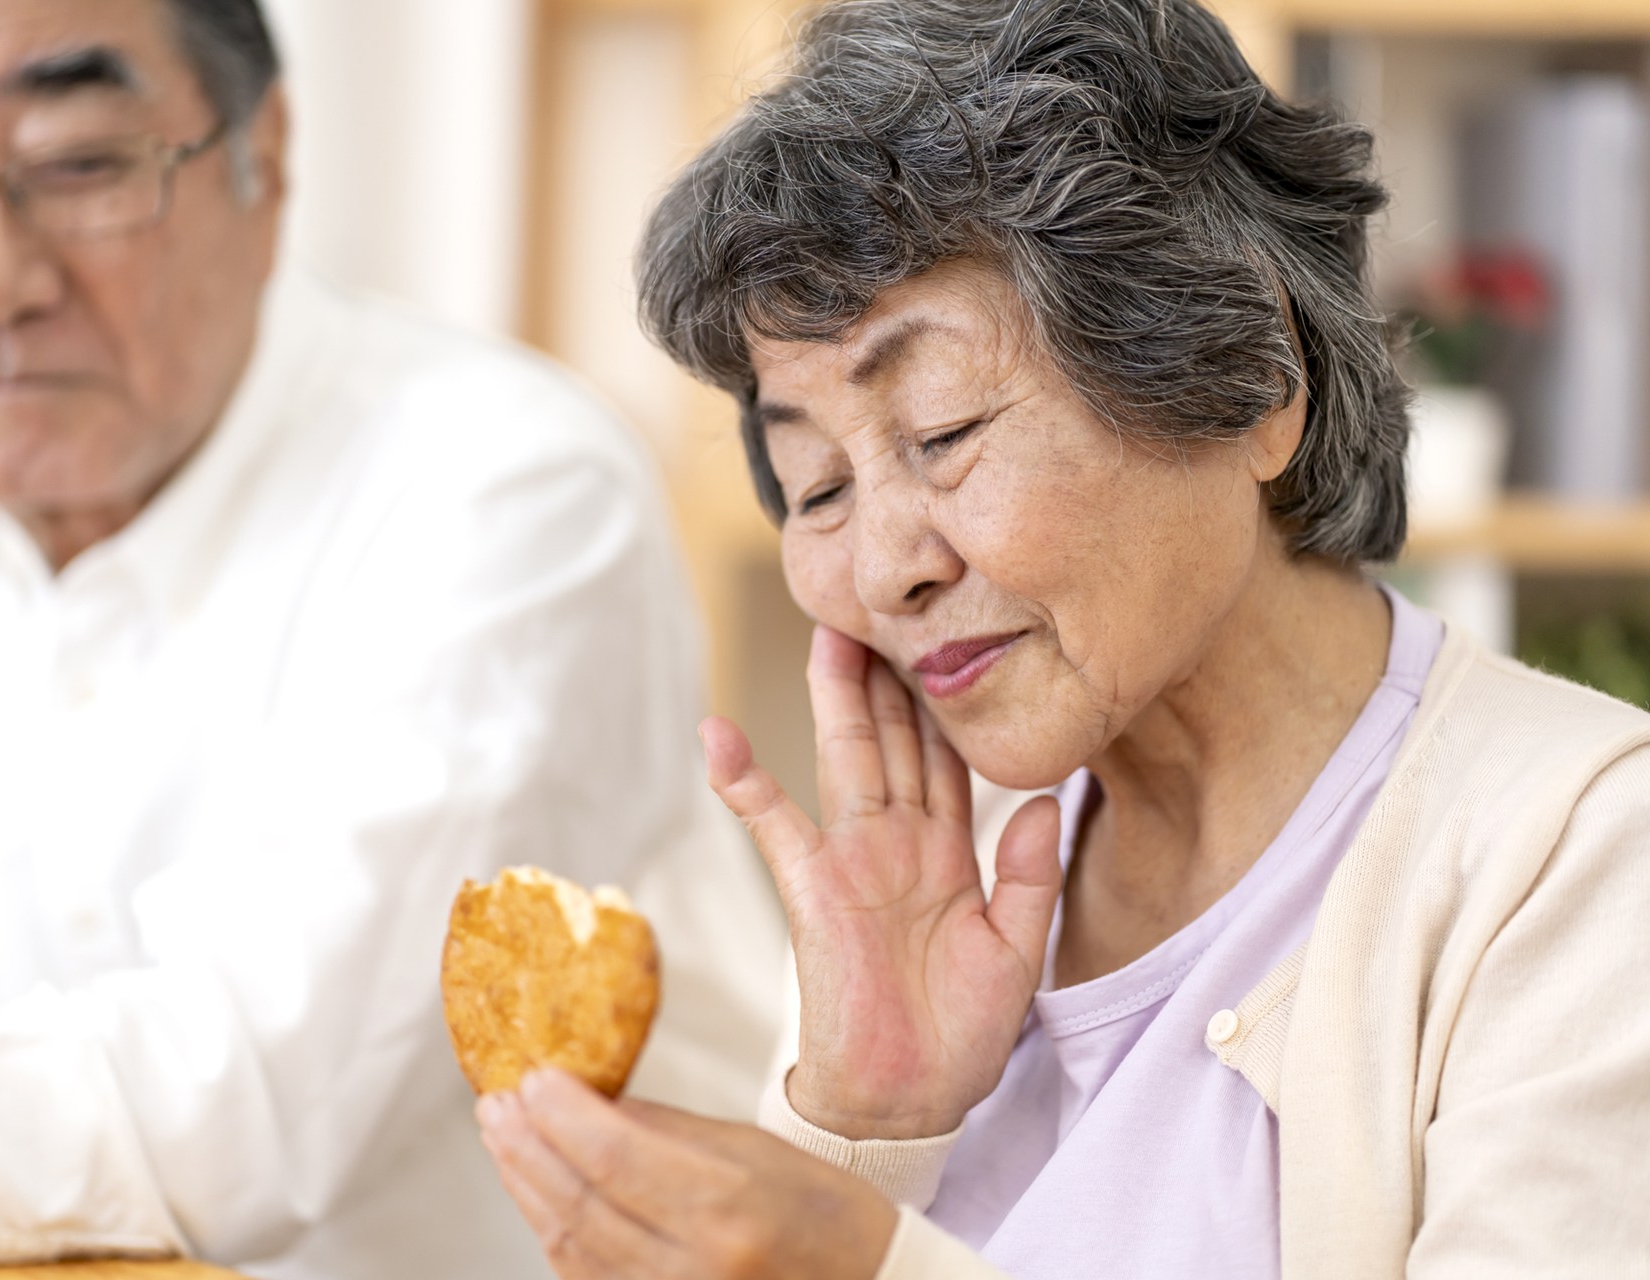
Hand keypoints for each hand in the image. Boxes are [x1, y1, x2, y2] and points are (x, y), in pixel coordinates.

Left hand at [479, 1069, 898, 1279]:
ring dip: (528, 1188)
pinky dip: (555, 1236)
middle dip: (528, 1148)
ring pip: (571, 1247)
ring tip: (504, 1138)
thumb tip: (593, 1103)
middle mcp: (696, 1267)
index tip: (533, 1077)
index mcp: (728, 1209)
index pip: (617, 1156)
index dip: (563, 1115)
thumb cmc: (829, 1217)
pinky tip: (538, 1196)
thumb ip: (668, 1129)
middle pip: (581, 1203)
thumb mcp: (758, 1149)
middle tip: (498, 1103)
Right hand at [704, 625, 1061, 1139]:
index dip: (950, 702)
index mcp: (951, 855)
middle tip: (881, 605)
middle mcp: (900, 845)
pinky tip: (719, 734)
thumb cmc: (961, 1036)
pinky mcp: (813, 890)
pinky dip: (744, 781)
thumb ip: (1033, 875)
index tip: (955, 639)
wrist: (909, 1102)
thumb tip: (1052, 798)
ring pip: (847, 760)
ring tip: (826, 633)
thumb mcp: (1019, 952)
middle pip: (895, 740)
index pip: (951, 759)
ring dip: (835, 699)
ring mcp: (853, 862)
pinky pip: (772, 825)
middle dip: (887, 675)